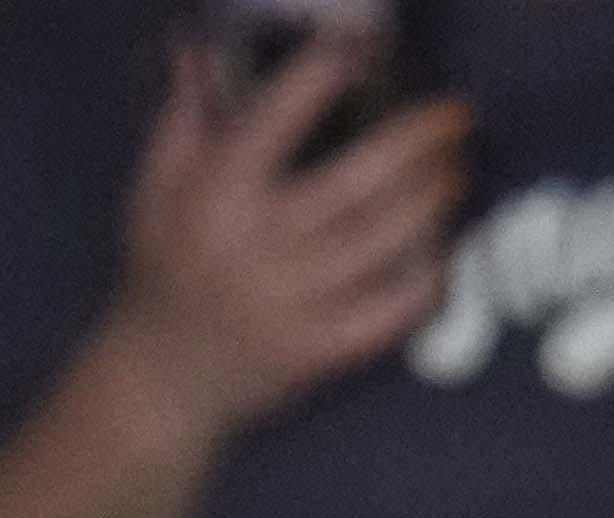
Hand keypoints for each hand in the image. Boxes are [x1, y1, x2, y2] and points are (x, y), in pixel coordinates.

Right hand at [100, 28, 469, 442]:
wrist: (165, 377)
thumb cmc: (163, 270)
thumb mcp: (156, 188)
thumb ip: (184, 118)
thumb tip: (196, 47)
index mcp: (215, 193)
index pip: (277, 119)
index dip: (323, 75)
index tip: (360, 45)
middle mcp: (259, 243)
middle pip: (356, 182)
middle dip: (415, 142)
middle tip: (455, 117)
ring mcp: (297, 300)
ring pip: (386, 242)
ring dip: (433, 203)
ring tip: (457, 173)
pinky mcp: (326, 349)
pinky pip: (396, 308)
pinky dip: (429, 277)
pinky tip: (446, 250)